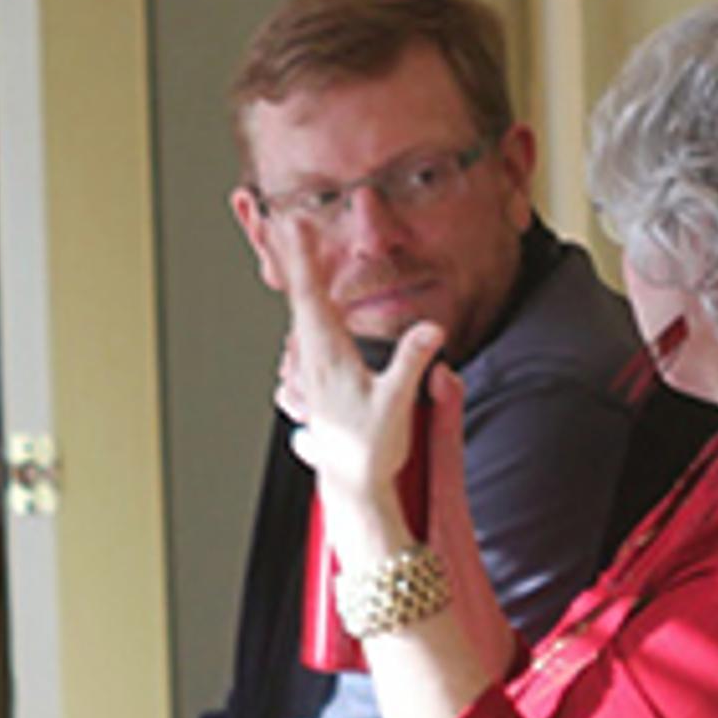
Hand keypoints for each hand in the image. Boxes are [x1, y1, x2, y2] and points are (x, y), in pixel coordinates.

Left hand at [265, 230, 445, 563]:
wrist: (353, 489)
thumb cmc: (370, 451)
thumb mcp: (397, 403)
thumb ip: (413, 361)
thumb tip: (431, 329)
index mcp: (328, 358)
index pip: (311, 297)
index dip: (304, 259)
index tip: (296, 228)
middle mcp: (313, 362)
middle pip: (298, 301)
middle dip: (294, 261)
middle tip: (286, 228)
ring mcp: (311, 374)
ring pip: (299, 318)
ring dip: (298, 285)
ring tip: (295, 258)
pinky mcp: (317, 385)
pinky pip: (306, 337)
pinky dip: (305, 313)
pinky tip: (310, 313)